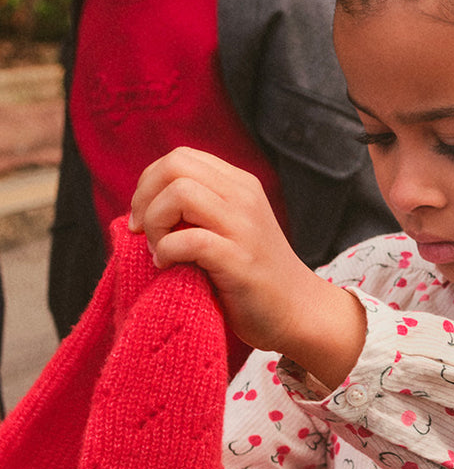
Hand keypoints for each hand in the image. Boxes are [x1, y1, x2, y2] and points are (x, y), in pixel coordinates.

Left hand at [129, 148, 365, 384]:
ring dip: (154, 224)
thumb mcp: (229, 226)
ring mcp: (243, 227)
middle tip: (145, 233)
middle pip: (175, 166)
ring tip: (159, 250)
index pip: (180, 157)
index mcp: (239, 184)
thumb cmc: (250, 275)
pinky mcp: (239, 260)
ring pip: (179, 194)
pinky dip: (166, 252)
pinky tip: (169, 268)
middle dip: (145, 199)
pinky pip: (187, 240)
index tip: (145, 218)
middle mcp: (243, 197)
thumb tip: (141, 205)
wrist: (296, 311)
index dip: (150, 184)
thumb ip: (199, 208)